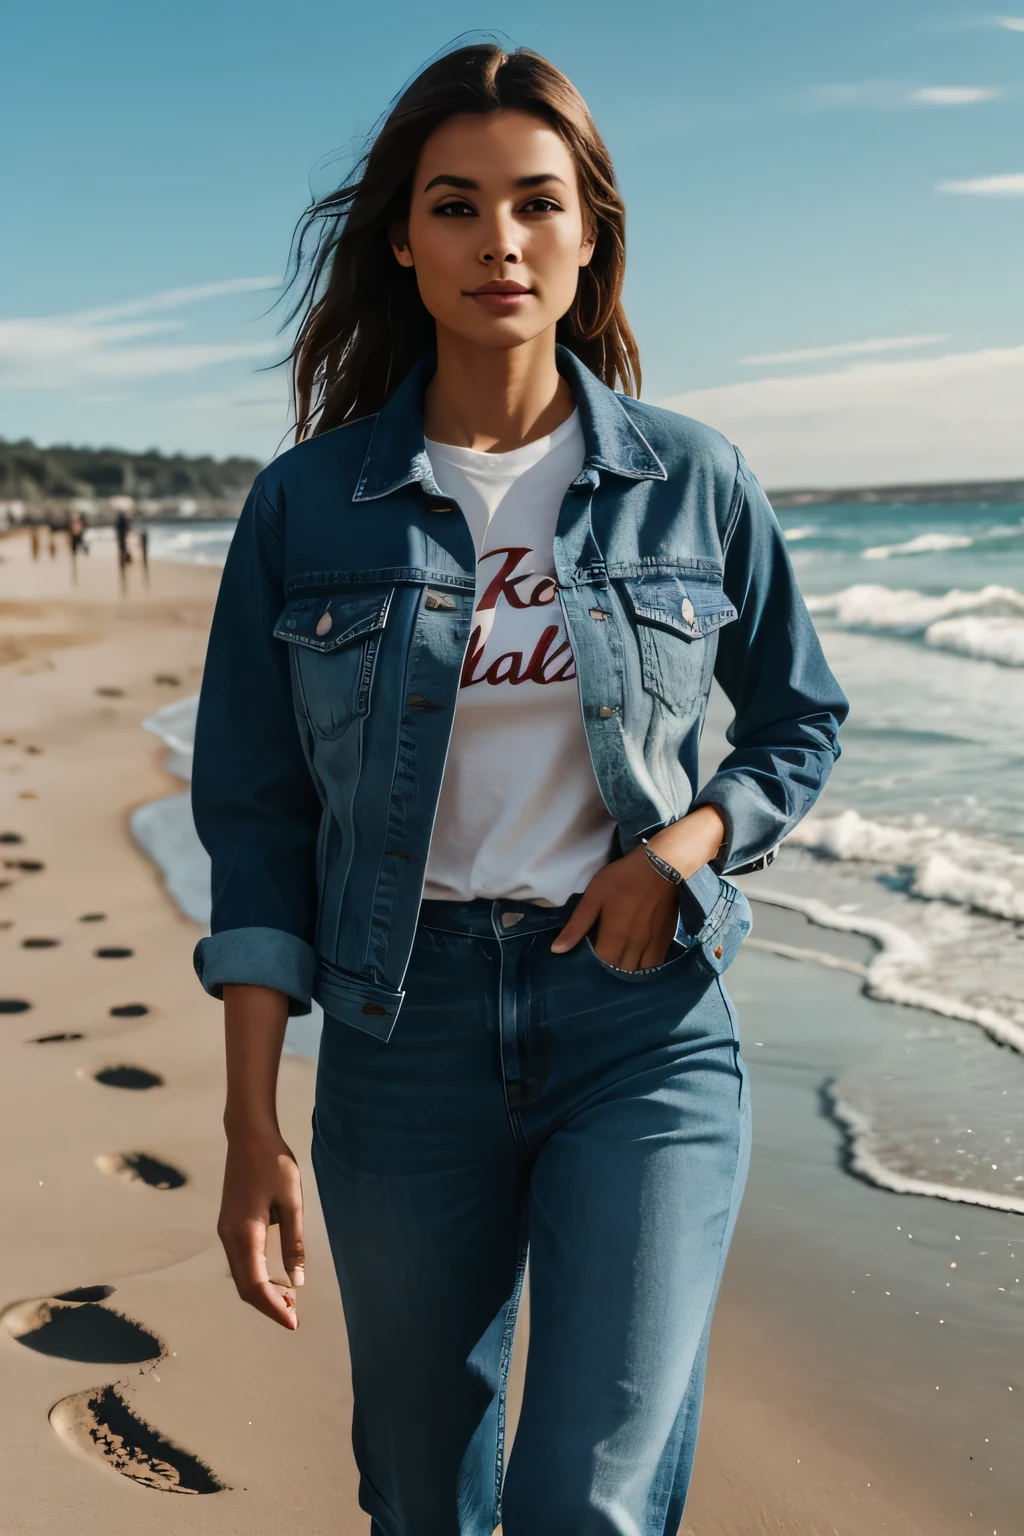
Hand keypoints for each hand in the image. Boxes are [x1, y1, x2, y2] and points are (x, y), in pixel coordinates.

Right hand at [218, 1127, 304, 1329]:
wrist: (248, 1135)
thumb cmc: (274, 1163)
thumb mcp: (292, 1202)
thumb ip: (294, 1242)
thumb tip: (297, 1280)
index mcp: (245, 1234)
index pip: (256, 1285)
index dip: (274, 1307)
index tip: (294, 1322)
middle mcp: (229, 1237)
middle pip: (244, 1287)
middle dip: (268, 1305)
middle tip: (295, 1314)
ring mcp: (225, 1231)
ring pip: (240, 1276)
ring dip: (261, 1292)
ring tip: (289, 1298)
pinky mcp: (228, 1224)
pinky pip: (240, 1261)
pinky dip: (255, 1276)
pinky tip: (274, 1275)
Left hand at [550, 806, 726, 970]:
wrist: (662, 865)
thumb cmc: (623, 879)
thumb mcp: (594, 896)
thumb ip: (577, 925)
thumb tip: (557, 950)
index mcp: (614, 937)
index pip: (602, 965)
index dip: (593, 966)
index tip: (587, 959)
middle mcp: (634, 947)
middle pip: (620, 972)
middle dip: (610, 970)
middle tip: (603, 960)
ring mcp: (652, 945)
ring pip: (639, 971)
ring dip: (628, 970)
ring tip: (620, 961)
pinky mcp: (666, 939)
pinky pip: (656, 964)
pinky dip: (645, 966)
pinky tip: (639, 959)